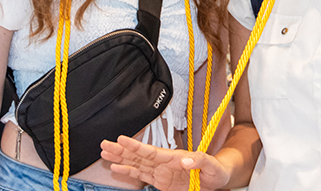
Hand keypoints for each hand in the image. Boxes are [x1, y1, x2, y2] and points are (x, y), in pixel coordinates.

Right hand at [101, 136, 231, 190]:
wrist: (217, 179)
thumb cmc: (215, 169)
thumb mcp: (211, 165)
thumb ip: (199, 160)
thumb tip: (186, 161)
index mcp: (173, 157)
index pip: (150, 151)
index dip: (135, 146)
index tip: (121, 139)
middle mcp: (163, 163)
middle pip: (138, 155)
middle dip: (121, 150)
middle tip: (104, 144)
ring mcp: (161, 172)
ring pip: (136, 164)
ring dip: (121, 159)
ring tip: (105, 153)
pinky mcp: (160, 182)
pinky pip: (141, 176)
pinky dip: (128, 172)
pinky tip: (116, 168)